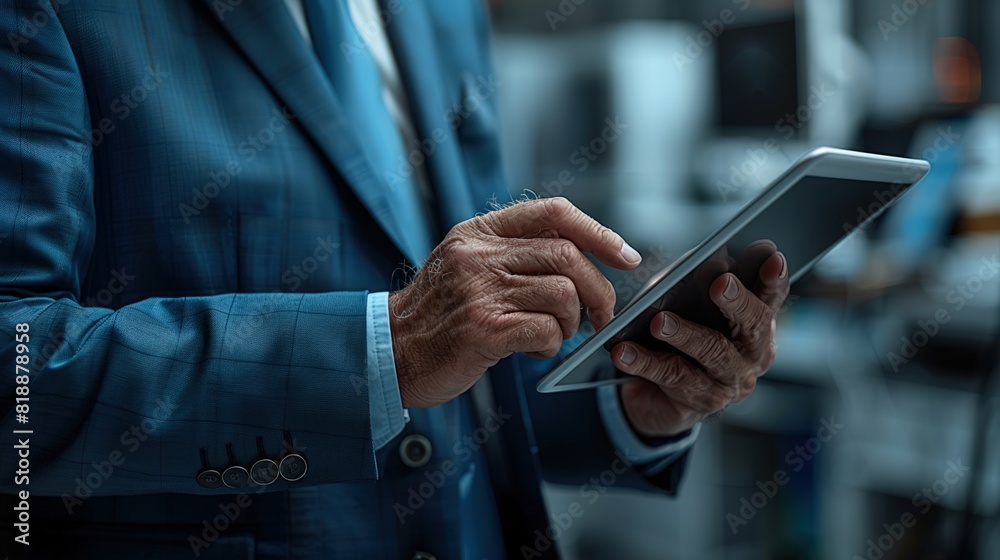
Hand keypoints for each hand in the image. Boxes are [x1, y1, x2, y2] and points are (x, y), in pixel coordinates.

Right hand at [390, 198, 640, 407]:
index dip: (598, 231)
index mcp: (478, 232)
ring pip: (563, 295)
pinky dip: (553, 344)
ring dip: (572, 323)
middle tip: (602, 315)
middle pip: (567, 255)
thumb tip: (580, 257)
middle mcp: (479, 255)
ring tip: (554, 335)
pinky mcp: (484, 329)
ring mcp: (480, 291)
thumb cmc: (437, 314)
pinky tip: (537, 351)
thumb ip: (512, 253)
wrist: (390, 352)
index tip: (625, 256)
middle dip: (598, 289)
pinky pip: (546, 330)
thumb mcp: (465, 265)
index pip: (553, 212)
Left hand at [611, 241, 788, 436]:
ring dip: (685, 334)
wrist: (658, 396)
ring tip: (659, 322)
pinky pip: (674, 377)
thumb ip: (698, 283)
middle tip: (720, 282)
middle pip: (753, 323)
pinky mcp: (703, 401)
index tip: (772, 255)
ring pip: (713, 352)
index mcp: (757, 321)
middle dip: (737, 300)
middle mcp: (754, 352)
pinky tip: (624, 352)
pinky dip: (645, 362)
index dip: (773, 276)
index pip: (771, 294)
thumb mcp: (687, 304)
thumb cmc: (679, 337)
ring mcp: (732, 379)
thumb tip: (702, 264)